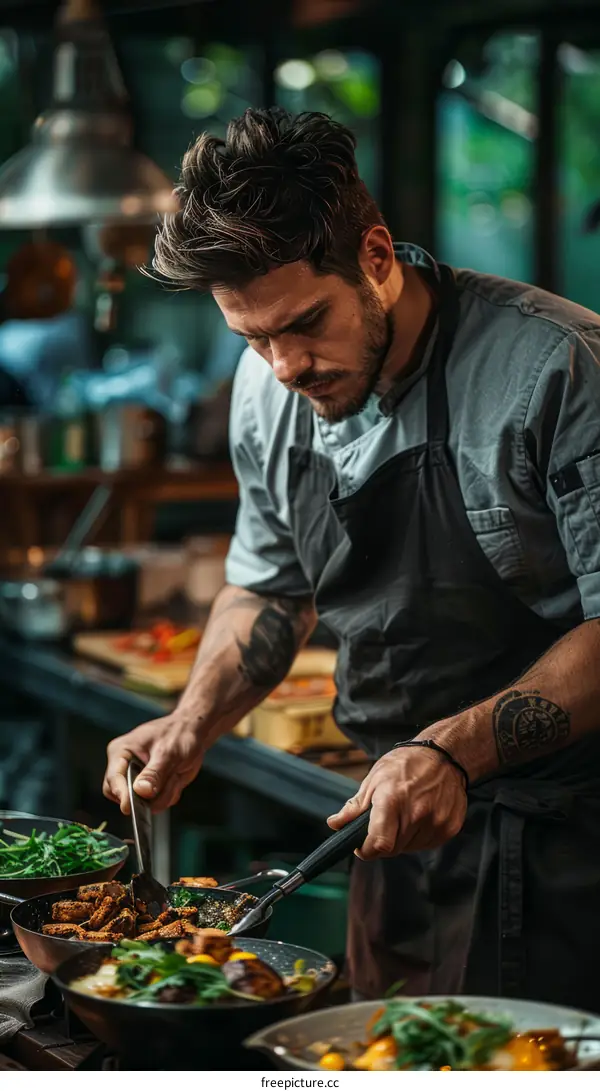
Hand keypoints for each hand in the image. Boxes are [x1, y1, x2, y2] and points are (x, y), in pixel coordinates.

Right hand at [103, 714, 203, 814]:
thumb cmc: (178, 734)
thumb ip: (154, 773)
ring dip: (164, 794)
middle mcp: (125, 768)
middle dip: (147, 796)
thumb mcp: (168, 752)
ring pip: (143, 803)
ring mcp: (137, 780)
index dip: (121, 794)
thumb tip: (141, 791)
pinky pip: (157, 803)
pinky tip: (177, 778)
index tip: (131, 807)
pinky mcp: (150, 789)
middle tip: (168, 782)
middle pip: (123, 796)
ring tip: (175, 775)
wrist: (193, 732)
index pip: (113, 779)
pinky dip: (170, 794)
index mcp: (121, 752)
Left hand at [327, 746, 466, 858]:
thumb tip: (335, 824)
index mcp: (392, 801)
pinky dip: (419, 836)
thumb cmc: (406, 764)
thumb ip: (355, 807)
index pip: (378, 844)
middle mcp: (416, 814)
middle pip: (392, 850)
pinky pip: (427, 844)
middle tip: (384, 822)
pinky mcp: (449, 827)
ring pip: (409, 848)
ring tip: (405, 814)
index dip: (366, 850)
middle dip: (382, 842)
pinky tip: (421, 816)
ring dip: (402, 839)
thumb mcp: (374, 779)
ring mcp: (435, 822)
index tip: (362, 845)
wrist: (444, 756)